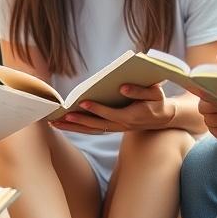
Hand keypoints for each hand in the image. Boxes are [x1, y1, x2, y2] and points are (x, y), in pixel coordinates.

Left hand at [50, 82, 175, 133]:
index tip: (82, 102)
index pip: (111, 113)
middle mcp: (121, 125)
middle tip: (60, 117)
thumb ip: (140, 91)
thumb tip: (122, 87)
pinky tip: (63, 123)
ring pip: (91, 130)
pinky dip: (77, 127)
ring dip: (72, 127)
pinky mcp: (111, 127)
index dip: (97, 109)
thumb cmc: (157, 101)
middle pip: (96, 126)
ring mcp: (115, 128)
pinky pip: (91, 129)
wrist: (162, 118)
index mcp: (131, 116)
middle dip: (77, 122)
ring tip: (54, 122)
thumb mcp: (155, 93)